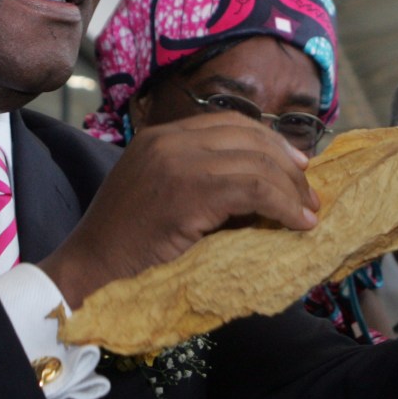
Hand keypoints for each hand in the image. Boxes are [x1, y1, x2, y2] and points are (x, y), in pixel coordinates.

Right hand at [39, 114, 319, 306]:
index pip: (230, 123)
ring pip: (256, 161)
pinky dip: (283, 205)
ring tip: (308, 214)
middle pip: (248, 135)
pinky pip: (253, 188)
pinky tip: (297, 223)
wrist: (88, 275)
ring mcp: (176, 162)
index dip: (271, 142)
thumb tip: (266, 191)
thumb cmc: (127, 251)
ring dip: (291, 189)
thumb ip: (206, 185)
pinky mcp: (187, 192)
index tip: (297, 167)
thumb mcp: (167, 201)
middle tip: (309, 195)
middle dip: (287, 164)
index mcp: (161, 137)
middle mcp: (169, 141)